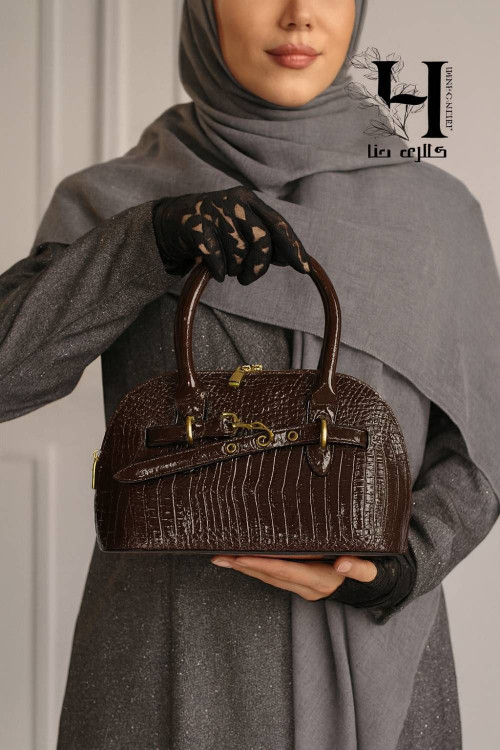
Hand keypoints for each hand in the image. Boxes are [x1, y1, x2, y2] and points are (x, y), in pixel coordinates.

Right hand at [152, 185, 309, 284]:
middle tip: (248, 279)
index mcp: (249, 200)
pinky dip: (217, 271)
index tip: (303, 269)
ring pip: (238, 253)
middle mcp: (233, 201)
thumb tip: (291, 258)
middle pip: (262, 241)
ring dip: (234, 270)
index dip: (293, 248)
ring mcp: (213, 211)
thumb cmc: (215, 228)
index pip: (279, 225)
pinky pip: (216, 259)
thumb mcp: (241, 226)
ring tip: (227, 267)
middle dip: (259, 267)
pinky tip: (214, 270)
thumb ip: (265, 238)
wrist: (172, 221)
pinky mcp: (195, 225)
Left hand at [209, 553, 377, 601]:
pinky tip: (242, 560)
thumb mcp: (372, 569)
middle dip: (244, 566)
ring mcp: (304, 588)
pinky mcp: (302, 584)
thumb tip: (343, 563)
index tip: (240, 557)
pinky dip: (256, 568)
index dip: (262, 565)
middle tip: (219, 555)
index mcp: (323, 581)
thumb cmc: (374, 569)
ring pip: (269, 578)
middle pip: (271, 576)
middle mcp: (310, 587)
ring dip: (245, 568)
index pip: (286, 571)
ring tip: (222, 557)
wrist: (379, 585)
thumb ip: (360, 568)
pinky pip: (275, 577)